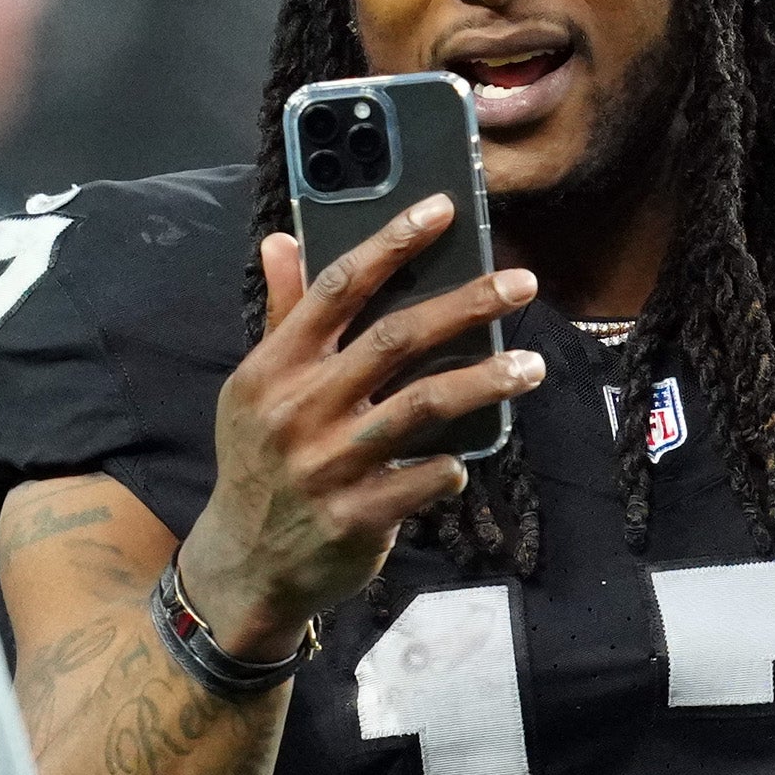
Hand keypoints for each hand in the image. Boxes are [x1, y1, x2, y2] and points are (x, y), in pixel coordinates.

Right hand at [176, 193, 542, 658]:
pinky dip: (450, 467)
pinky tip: (467, 459)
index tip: (440, 210)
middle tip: (522, 283)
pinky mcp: (354, 517)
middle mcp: (299, 410)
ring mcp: (327, 466)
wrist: (244, 564)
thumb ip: (282, 316)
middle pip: (395, 339)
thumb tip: (281, 240)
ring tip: (530, 367)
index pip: (337, 288)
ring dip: (484, 382)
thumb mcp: (256, 390)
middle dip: (465, 305)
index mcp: (273, 368)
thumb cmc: (260, 462)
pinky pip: (422, 481)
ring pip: (422, 407)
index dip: (390, 244)